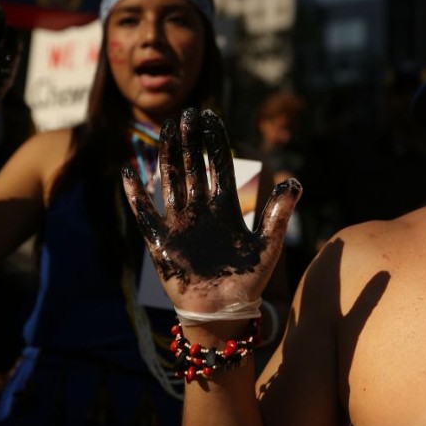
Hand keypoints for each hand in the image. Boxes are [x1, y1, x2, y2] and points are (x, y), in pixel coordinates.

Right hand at [122, 109, 301, 316]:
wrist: (224, 311)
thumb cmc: (248, 281)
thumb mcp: (267, 246)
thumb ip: (278, 214)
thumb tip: (295, 181)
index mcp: (225, 208)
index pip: (218, 166)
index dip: (214, 142)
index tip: (210, 117)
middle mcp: (201, 210)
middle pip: (192, 167)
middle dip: (189, 140)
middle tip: (186, 113)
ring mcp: (179, 223)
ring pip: (170, 181)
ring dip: (166, 155)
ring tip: (165, 129)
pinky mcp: (161, 241)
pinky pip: (145, 214)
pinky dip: (136, 195)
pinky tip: (130, 172)